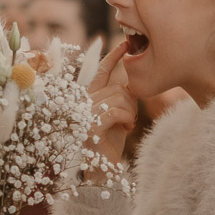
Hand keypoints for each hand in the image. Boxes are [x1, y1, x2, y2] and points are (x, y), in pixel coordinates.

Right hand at [89, 40, 136, 164]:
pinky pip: (116, 111)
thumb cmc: (111, 143)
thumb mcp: (117, 116)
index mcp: (89, 98)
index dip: (113, 57)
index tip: (125, 45)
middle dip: (131, 102)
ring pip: (118, 97)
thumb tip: (128, 84)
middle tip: (131, 118)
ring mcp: (84, 114)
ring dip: (130, 111)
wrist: (103, 170)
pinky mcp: (90, 125)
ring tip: (128, 123)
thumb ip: (119, 99)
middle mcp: (83, 103)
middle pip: (117, 88)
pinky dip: (127, 118)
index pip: (101, 72)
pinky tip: (126, 128)